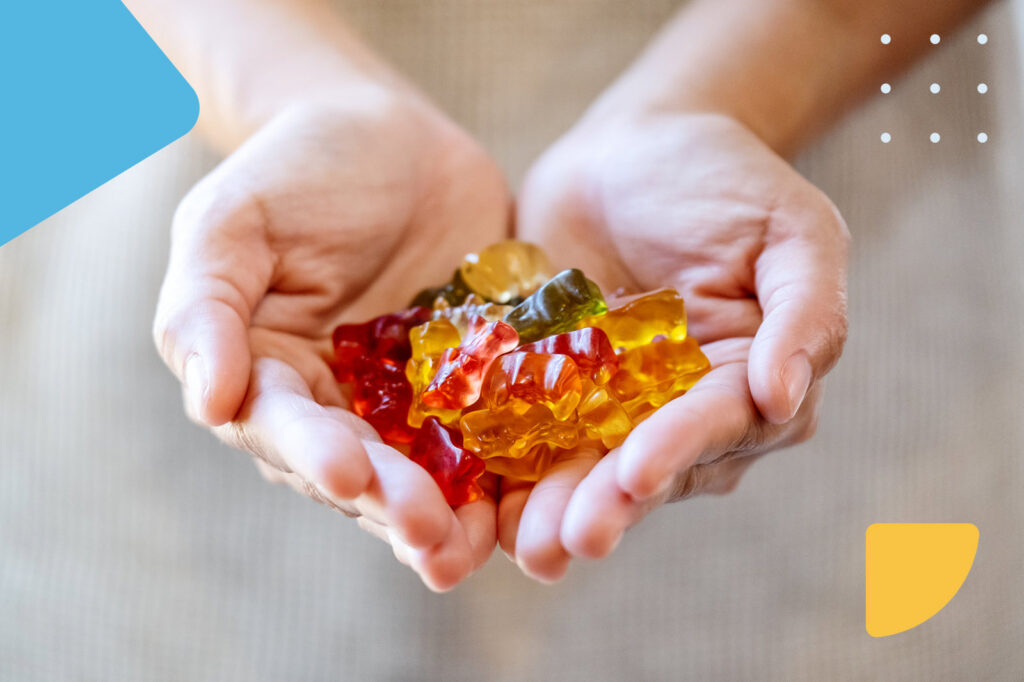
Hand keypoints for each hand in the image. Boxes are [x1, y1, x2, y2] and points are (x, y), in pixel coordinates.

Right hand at [153, 90, 509, 590]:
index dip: (316, 456)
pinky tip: (532, 495)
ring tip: (475, 547)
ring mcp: (409, 398)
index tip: (350, 476)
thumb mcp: (233, 220)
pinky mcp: (473, 380)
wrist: (389, 134)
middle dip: (395, 506)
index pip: (286, 429)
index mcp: (271, 375)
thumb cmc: (297, 167)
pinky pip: (489, 428)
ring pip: (426, 468)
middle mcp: (339, 402)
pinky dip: (508, 465)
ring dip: (450, 513)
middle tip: (434, 540)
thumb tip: (207, 403)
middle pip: (361, 468)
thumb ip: (207, 306)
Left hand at [502, 112, 848, 581]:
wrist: (633, 149)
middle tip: (566, 544)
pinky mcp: (550, 387)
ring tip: (521, 543)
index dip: (678, 452)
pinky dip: (501, 462)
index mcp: (746, 382)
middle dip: (606, 505)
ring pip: (583, 465)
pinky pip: (525, 430)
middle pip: (644, 466)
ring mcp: (610, 405)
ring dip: (551, 507)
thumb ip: (804, 312)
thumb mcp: (791, 231)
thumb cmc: (726, 179)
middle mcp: (679, 410)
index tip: (637, 477)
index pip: (714, 426)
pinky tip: (476, 495)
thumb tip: (787, 399)